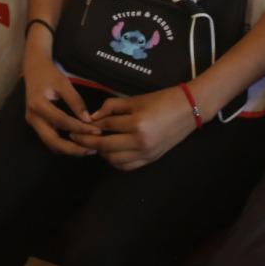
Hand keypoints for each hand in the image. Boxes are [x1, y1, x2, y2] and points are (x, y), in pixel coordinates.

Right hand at [22, 36, 99, 155]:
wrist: (33, 69)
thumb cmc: (49, 74)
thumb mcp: (63, 83)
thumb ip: (75, 101)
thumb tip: (88, 120)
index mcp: (38, 105)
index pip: (61, 121)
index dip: (79, 128)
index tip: (96, 131)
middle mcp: (33, 118)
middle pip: (52, 141)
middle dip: (72, 149)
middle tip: (91, 150)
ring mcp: (33, 123)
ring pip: (50, 144)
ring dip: (68, 149)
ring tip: (87, 149)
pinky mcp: (37, 125)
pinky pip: (50, 139)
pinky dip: (63, 144)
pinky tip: (77, 143)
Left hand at [71, 87, 197, 169]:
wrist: (189, 110)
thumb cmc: (161, 100)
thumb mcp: (135, 99)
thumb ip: (112, 107)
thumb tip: (93, 117)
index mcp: (136, 123)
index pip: (105, 126)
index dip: (89, 126)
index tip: (77, 125)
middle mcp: (140, 141)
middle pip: (105, 145)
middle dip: (87, 142)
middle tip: (75, 137)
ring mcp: (146, 153)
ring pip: (114, 160)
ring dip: (101, 153)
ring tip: (94, 143)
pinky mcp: (151, 159)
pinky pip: (127, 166)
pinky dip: (115, 161)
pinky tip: (110, 152)